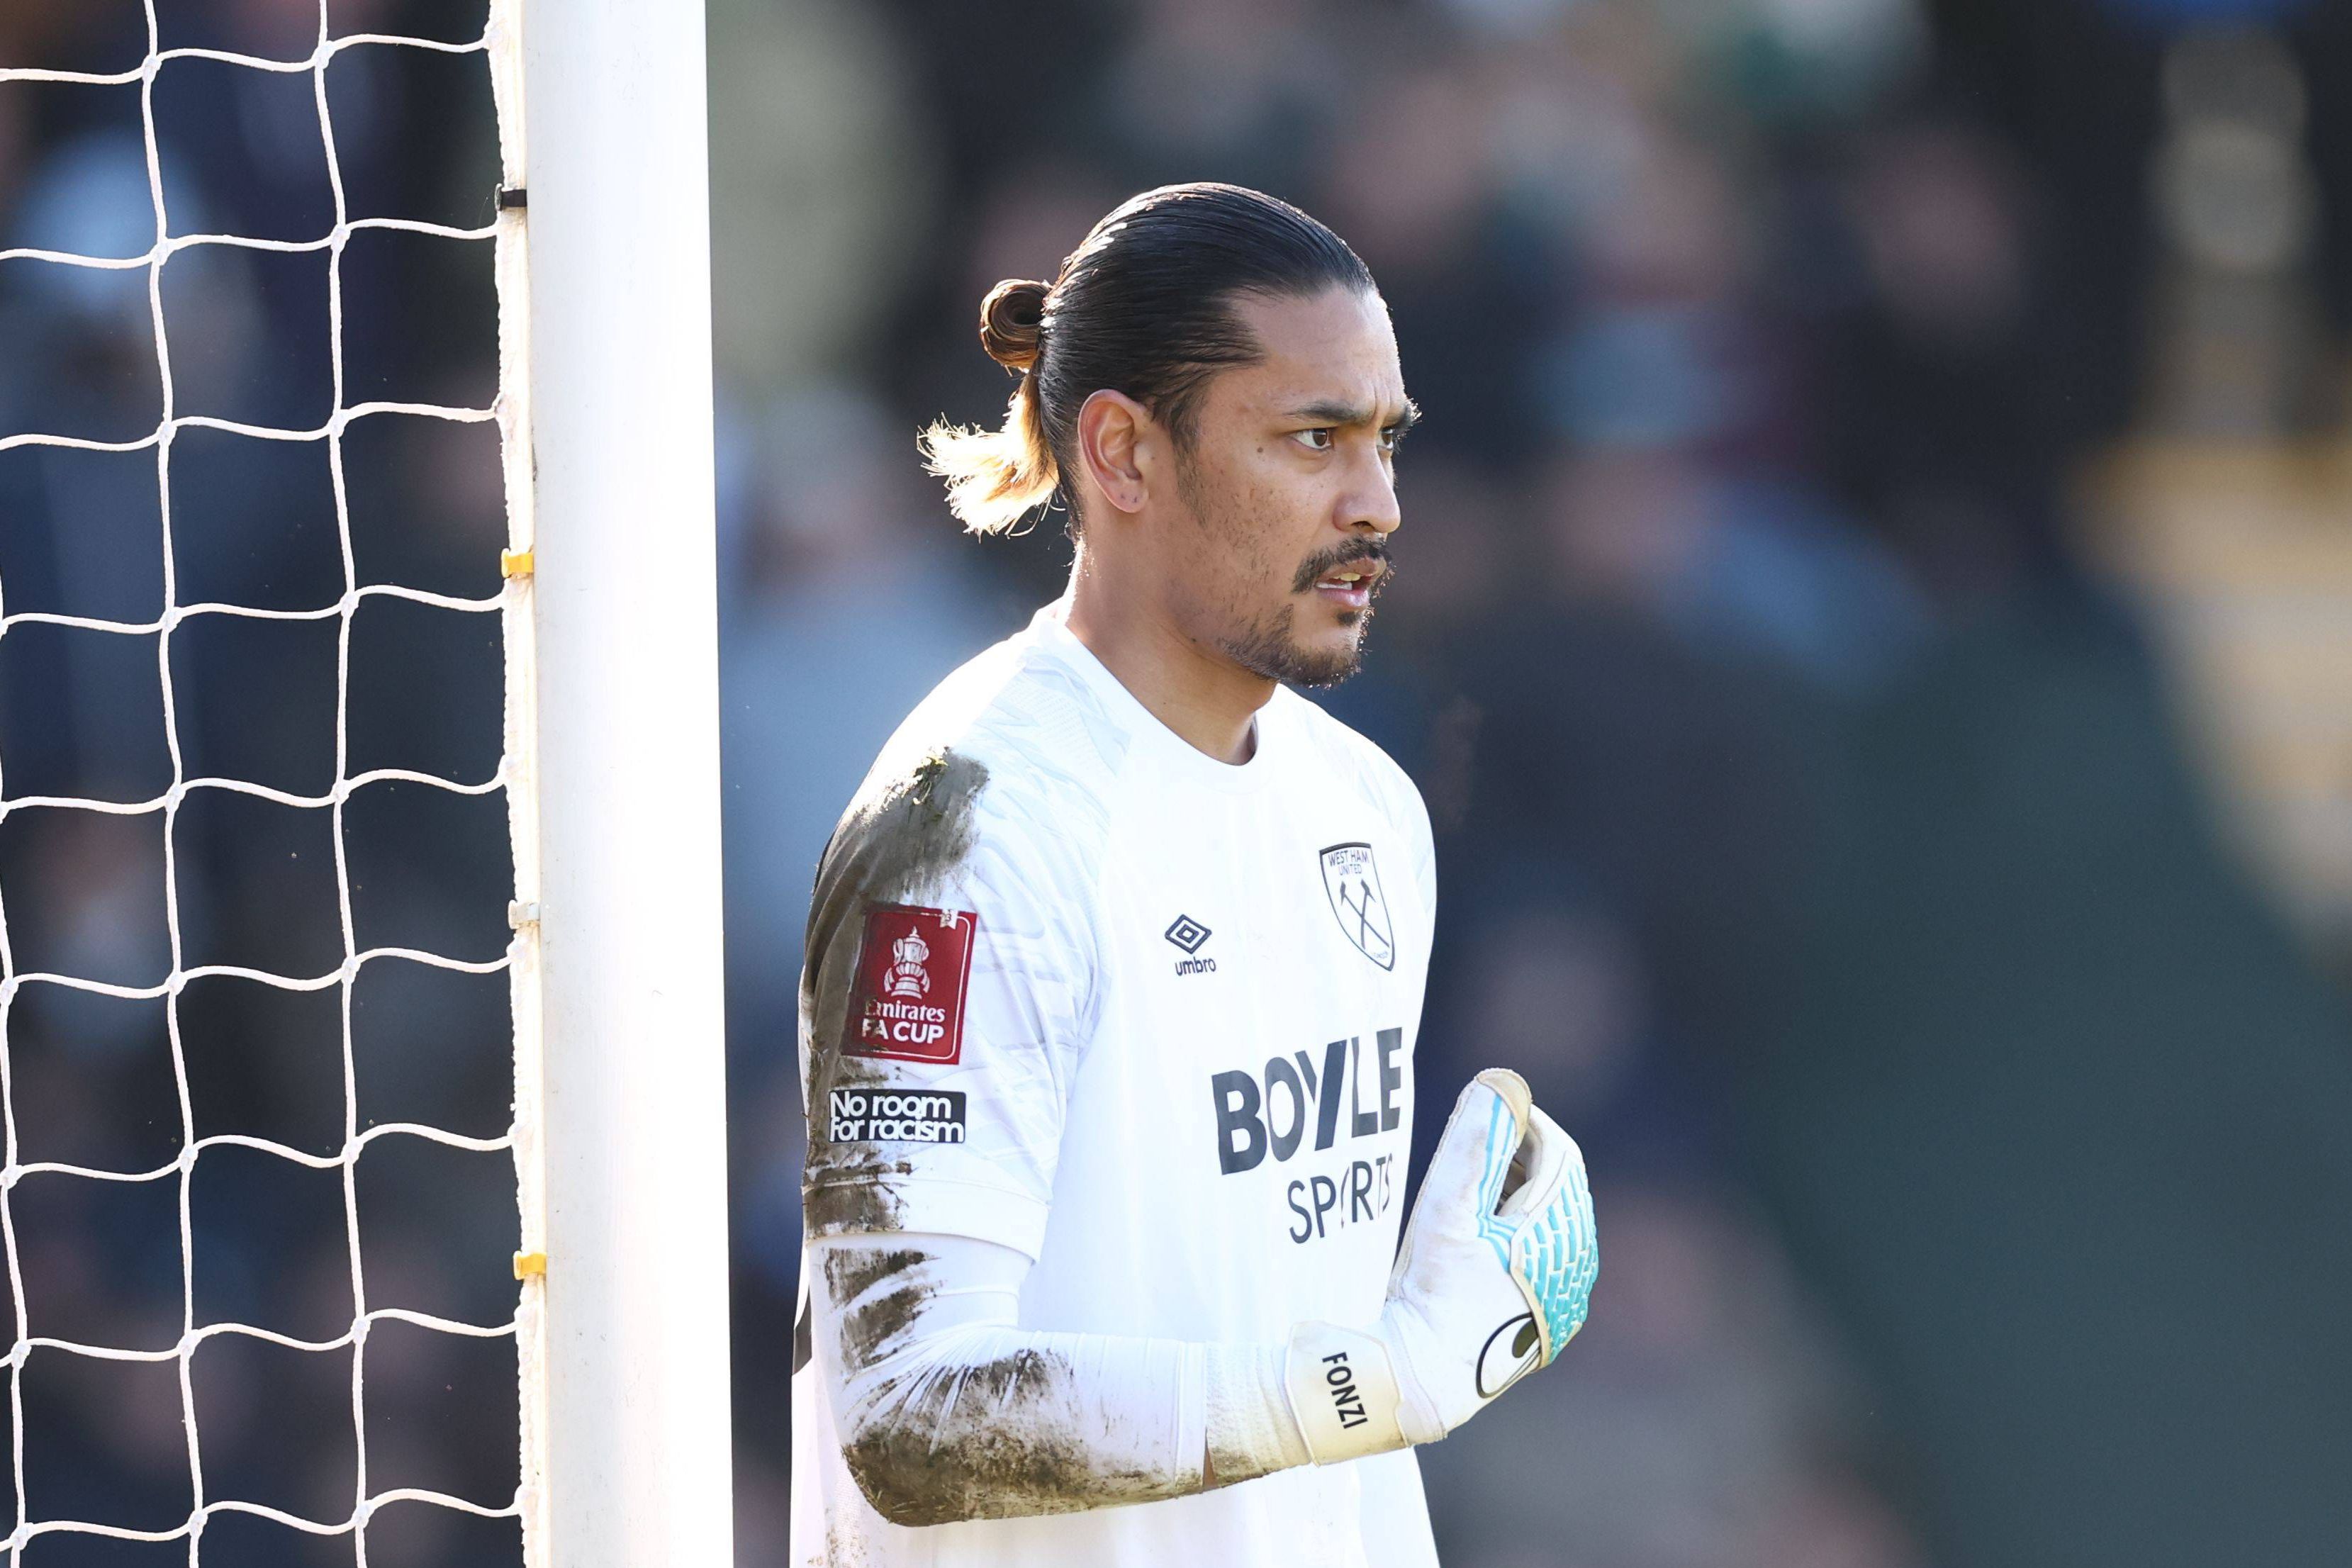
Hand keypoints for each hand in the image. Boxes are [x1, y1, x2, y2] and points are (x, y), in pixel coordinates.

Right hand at [1282, 1069, 1597, 1461]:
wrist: (1421, 1378)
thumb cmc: (1430, 1291)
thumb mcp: (1444, 1209)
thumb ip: (1472, 1144)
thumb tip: (1499, 1083)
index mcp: (1559, 1237)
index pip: (1559, 1155)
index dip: (1527, 1123)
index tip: (1491, 1109)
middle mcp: (1574, 1269)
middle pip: (1559, 1189)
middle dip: (1523, 1158)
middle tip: (1481, 1140)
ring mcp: (1563, 1301)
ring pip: (1554, 1225)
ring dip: (1521, 1196)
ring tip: (1477, 1185)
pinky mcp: (1546, 1323)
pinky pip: (1547, 1260)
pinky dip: (1521, 1235)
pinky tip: (1483, 1236)